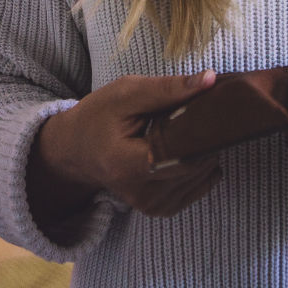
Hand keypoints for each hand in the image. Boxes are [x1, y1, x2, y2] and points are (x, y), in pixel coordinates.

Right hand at [27, 70, 222, 236]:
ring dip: (205, 151)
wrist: (76, 149)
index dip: (203, 131)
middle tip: (200, 113)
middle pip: (195, 166)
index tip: (209, 108)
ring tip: (188, 128)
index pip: (182, 155)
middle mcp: (139, 193)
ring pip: (201, 177)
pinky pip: (198, 187)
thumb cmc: (99, 117)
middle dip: (206, 137)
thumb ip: (168, 88)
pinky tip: (188, 146)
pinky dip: (200, 166)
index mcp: (126, 164)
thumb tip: (210, 80)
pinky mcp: (159, 208)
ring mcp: (150, 205)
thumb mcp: (126, 93)